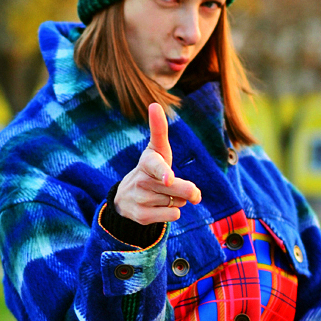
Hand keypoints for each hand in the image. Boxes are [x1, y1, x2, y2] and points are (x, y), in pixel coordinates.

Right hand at [114, 103, 201, 224]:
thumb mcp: (156, 149)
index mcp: (147, 162)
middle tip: (193, 192)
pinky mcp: (142, 216)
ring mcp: (140, 199)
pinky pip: (172, 215)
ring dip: (177, 200)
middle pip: (177, 188)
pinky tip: (160, 206)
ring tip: (163, 194)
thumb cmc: (150, 168)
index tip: (169, 178)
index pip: (157, 166)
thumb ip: (159, 130)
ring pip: (177, 202)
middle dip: (188, 190)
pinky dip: (172, 212)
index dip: (164, 172)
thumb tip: (154, 104)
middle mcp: (141, 180)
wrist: (126, 198)